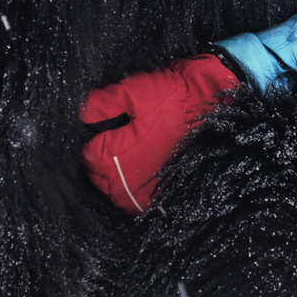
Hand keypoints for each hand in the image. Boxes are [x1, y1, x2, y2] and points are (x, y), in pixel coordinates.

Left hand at [79, 52, 240, 212]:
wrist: (210, 107)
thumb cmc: (173, 98)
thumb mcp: (135, 91)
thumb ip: (105, 103)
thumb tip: (85, 114)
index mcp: (119, 153)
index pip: (90, 157)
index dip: (91, 142)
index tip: (99, 133)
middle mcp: (130, 177)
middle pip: (99, 179)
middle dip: (99, 163)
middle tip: (108, 147)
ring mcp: (147, 190)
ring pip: (116, 195)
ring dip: (113, 181)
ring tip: (120, 165)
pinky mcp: (162, 195)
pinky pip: (137, 205)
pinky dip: (132, 195)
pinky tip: (135, 181)